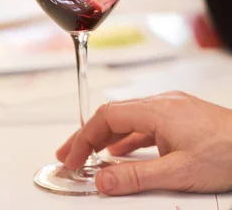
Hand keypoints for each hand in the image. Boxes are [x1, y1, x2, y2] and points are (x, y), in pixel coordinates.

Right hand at [57, 91, 231, 194]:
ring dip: (107, 138)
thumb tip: (104, 181)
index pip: (107, 117)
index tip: (72, 157)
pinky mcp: (180, 117)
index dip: (84, 137)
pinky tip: (123, 152)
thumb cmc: (227, 152)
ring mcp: (172, 108)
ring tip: (90, 156)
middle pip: (113, 115)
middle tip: (70, 155)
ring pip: (128, 119)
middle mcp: (162, 103)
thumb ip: (138, 176)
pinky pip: (144, 124)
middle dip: (88, 136)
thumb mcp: (179, 172)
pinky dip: (127, 138)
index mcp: (157, 110)